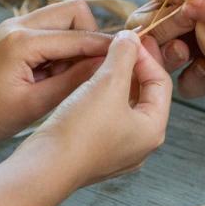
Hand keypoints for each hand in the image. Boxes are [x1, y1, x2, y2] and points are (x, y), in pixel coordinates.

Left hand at [0, 1, 110, 149]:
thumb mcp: (34, 106)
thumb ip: (74, 81)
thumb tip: (107, 65)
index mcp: (24, 41)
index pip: (81, 36)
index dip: (108, 49)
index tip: (130, 63)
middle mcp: (19, 24)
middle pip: (75, 11)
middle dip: (90, 38)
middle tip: (89, 72)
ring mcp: (14, 25)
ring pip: (63, 17)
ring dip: (74, 42)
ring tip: (67, 77)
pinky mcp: (11, 33)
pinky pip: (48, 29)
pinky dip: (59, 46)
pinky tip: (53, 75)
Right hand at [21, 30, 171, 187]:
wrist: (43, 167)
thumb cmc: (80, 131)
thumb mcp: (107, 83)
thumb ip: (123, 55)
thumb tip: (131, 38)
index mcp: (153, 130)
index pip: (160, 82)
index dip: (146, 56)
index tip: (129, 38)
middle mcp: (140, 144)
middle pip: (144, 94)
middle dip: (131, 67)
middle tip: (118, 45)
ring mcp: (117, 150)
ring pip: (122, 105)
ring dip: (114, 80)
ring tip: (100, 60)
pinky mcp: (94, 152)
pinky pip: (104, 117)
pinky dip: (100, 96)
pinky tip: (85, 83)